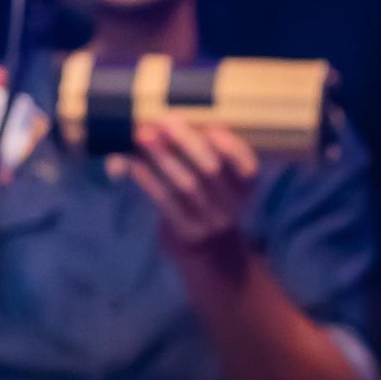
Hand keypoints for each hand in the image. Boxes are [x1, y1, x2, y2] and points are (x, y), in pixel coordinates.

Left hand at [124, 115, 258, 258]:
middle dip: (185, 142)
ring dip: (161, 157)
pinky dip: (147, 179)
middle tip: (163, 121)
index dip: (229, 145)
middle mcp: (233, 206)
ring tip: (143, 135)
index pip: (247, 166)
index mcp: (245, 188)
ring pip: (186, 185)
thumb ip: (198, 153)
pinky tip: (133, 163)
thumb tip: (160, 123)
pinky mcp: (186, 234)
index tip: (208, 126)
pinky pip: (165, 201)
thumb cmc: (206, 202)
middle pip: (210, 170)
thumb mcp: (216, 183)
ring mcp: (210, 222)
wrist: (211, 258)